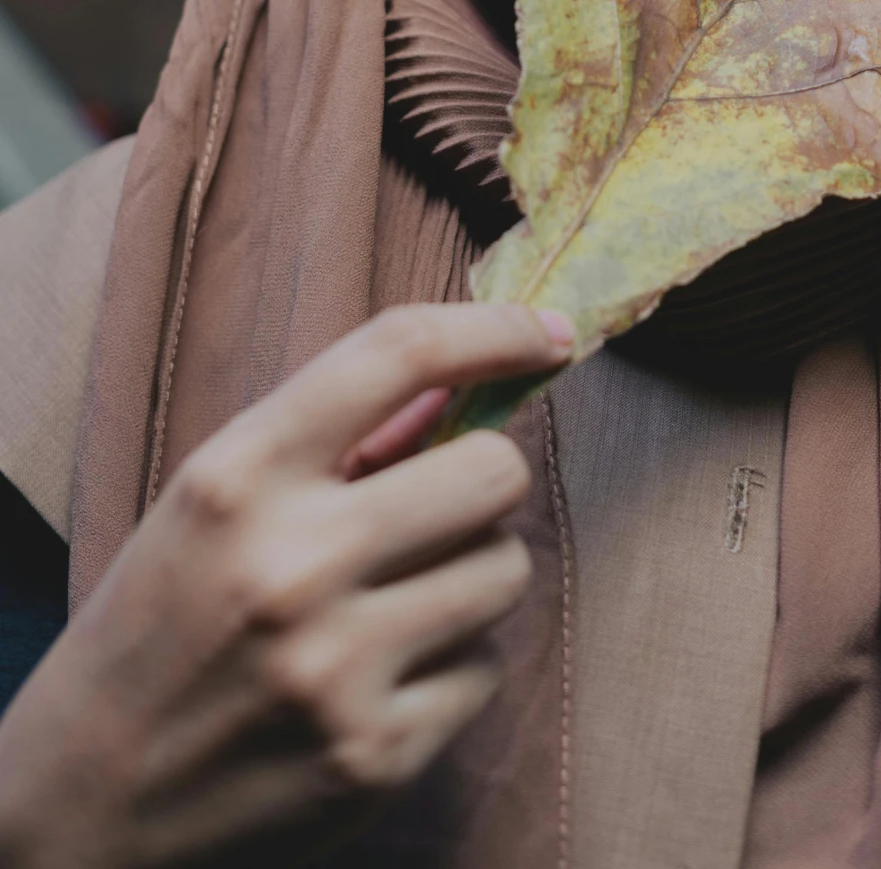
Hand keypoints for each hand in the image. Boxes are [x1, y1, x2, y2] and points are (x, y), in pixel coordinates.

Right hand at [0, 301, 573, 868]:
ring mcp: (337, 669)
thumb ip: (336, 435)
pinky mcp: (375, 758)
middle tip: (435, 510)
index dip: (496, 329)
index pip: (399, 354)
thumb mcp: (217, 500)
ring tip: (393, 602)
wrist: (82, 803)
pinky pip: (485, 670)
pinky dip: (450, 667)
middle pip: (493, 470)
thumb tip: (472, 377)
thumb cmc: (163, 624)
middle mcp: (290, 565)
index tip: (547, 335)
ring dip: (469, 575)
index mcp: (239, 476)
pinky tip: (378, 680)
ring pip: (505, 570)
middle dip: (481, 482)